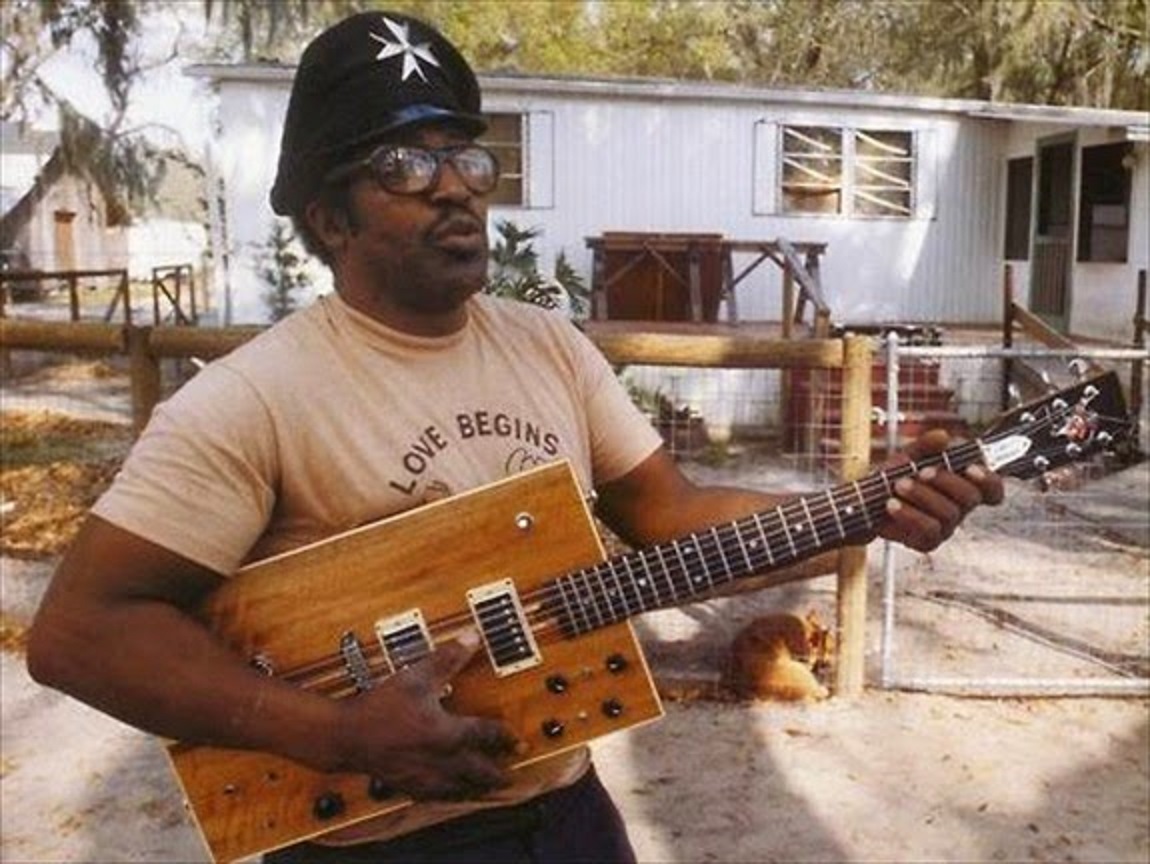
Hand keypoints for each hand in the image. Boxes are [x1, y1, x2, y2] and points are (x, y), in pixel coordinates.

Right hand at [334, 630, 516, 799]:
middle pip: (479, 772)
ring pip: (461, 789)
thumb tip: (471, 637)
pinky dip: (452, 797)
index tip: (517, 741)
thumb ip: (447, 658)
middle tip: (513, 775)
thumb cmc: (380, 707)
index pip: (486, 736)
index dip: (505, 738)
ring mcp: (425, 777)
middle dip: (498, 773)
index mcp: (447, 733)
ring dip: (479, 789)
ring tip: (491, 790)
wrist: (346, 735)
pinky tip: (453, 796)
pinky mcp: (409, 785)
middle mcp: (441, 760)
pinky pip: (438, 797)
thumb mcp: (416, 676)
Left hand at [877, 429, 1004, 551]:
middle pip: (970, 498)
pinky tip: (891, 504)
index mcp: (961, 486)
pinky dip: (909, 514)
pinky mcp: (927, 541)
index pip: (992, 489)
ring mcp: (945, 527)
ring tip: (900, 485)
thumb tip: (943, 436)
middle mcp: (958, 508)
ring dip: (923, 496)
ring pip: (949, 514)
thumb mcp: (908, 455)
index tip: (971, 468)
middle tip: (922, 471)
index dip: (989, 480)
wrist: (864, 501)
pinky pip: (929, 531)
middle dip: (947, 481)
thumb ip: (925, 446)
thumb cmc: (893, 477)